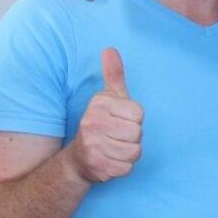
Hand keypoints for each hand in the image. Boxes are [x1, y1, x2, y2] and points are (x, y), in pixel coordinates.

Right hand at [65, 48, 142, 182]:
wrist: (78, 159)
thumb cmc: (100, 124)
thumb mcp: (108, 98)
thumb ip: (113, 74)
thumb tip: (110, 49)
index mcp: (99, 105)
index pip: (139, 114)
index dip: (134, 120)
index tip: (120, 121)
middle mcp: (92, 124)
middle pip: (138, 133)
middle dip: (132, 137)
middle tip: (117, 136)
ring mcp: (93, 146)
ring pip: (135, 151)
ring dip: (128, 152)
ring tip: (114, 148)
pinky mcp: (97, 167)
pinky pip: (127, 167)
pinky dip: (123, 167)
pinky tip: (111, 160)